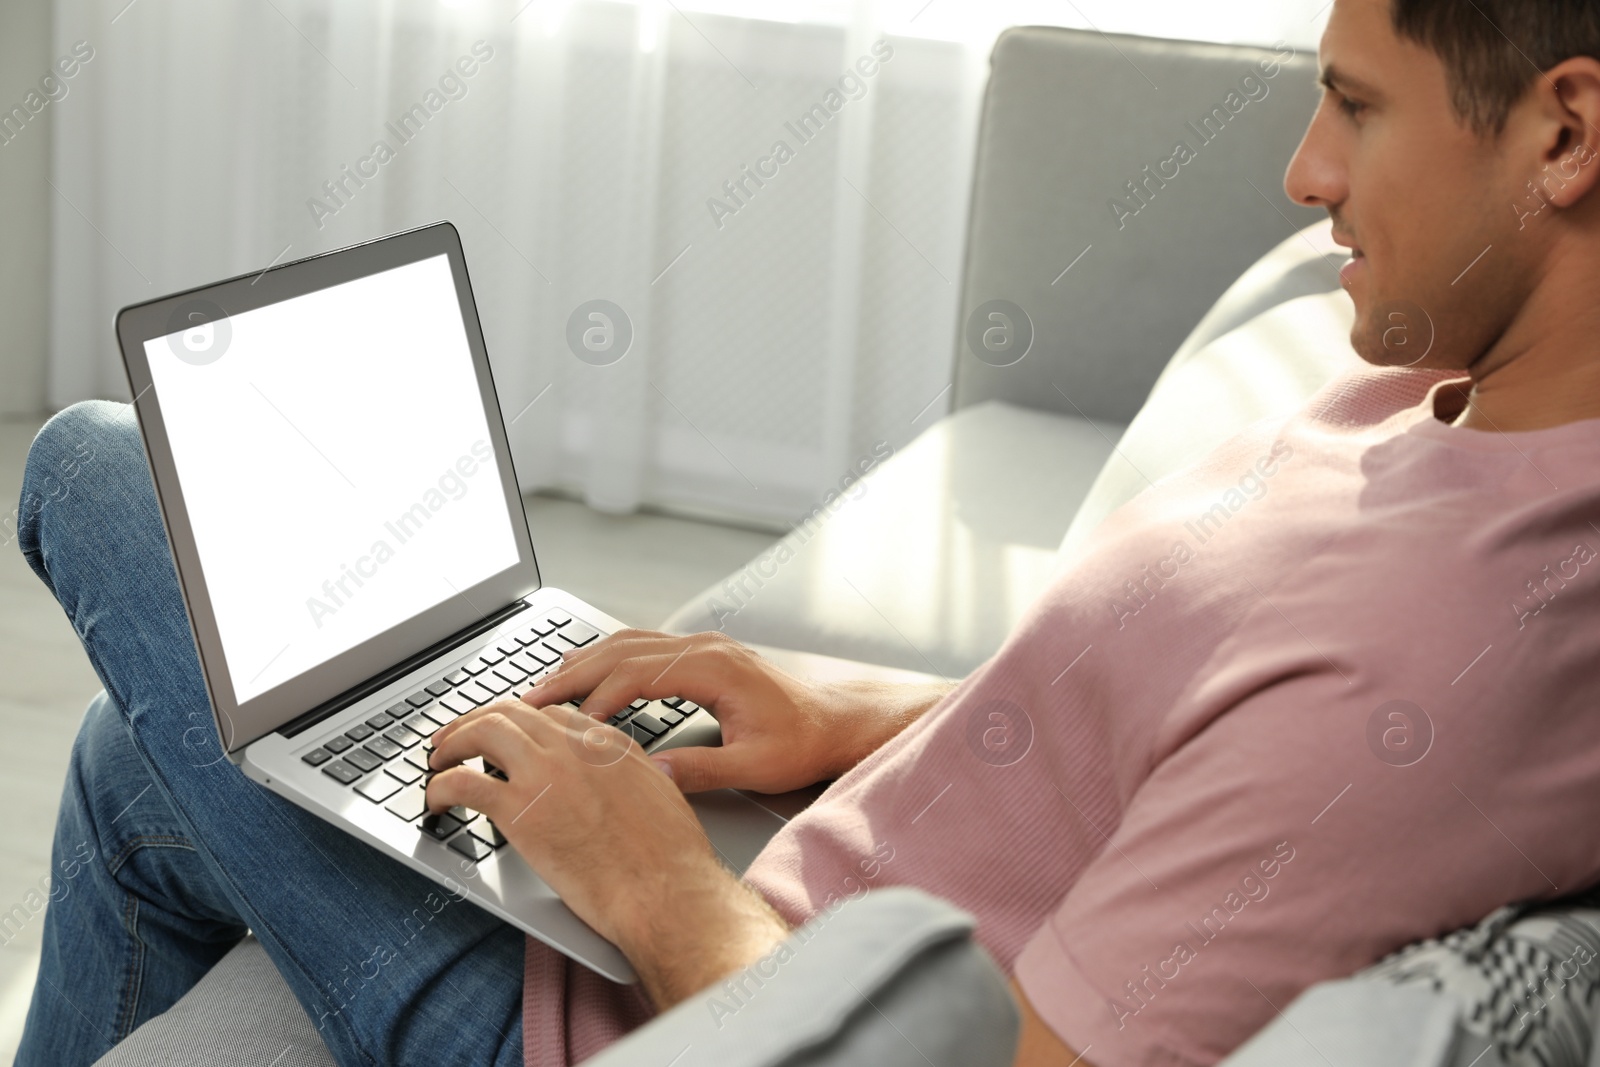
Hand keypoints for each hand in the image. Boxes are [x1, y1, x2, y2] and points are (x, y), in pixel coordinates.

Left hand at [425, 700, 788, 1007]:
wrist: (665, 890)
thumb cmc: (669, 860)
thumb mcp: (660, 795)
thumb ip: (631, 777)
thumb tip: (617, 784)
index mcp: (610, 743)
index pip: (551, 715)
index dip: (519, 722)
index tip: (504, 736)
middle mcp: (575, 747)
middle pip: (512, 712)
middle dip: (476, 720)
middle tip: (456, 738)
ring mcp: (545, 773)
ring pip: (482, 731)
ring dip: (452, 742)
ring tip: (438, 761)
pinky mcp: (519, 810)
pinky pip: (463, 782)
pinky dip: (440, 786)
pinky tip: (436, 802)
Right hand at [522, 630, 951, 793]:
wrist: (843, 719)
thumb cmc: (806, 741)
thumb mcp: (757, 765)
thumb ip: (702, 769)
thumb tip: (651, 775)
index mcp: (714, 669)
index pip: (636, 675)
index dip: (594, 698)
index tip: (561, 723)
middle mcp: (704, 649)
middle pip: (621, 651)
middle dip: (572, 674)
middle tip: (527, 700)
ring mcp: (703, 647)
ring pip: (628, 643)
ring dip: (583, 662)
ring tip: (542, 687)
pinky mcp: (703, 655)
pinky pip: (643, 646)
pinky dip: (606, 658)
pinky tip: (585, 675)